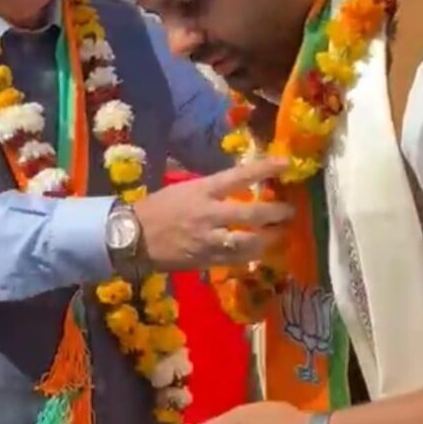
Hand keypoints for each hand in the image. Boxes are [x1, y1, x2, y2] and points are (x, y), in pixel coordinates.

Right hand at [135, 159, 291, 272]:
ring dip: (271, 238)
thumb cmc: (156, 208)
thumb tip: (238, 185)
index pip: (241, 176)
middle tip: (290, 211)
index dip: (267, 169)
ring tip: (281, 235)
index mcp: (203, 190)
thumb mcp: (184, 189)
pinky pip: (238, 259)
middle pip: (254, 214)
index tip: (287, 163)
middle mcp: (210, 214)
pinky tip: (260, 251)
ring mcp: (210, 240)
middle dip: (277, 213)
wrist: (132, 237)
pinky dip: (252, 254)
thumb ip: (211, 190)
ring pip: (251, 241)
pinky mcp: (207, 260)